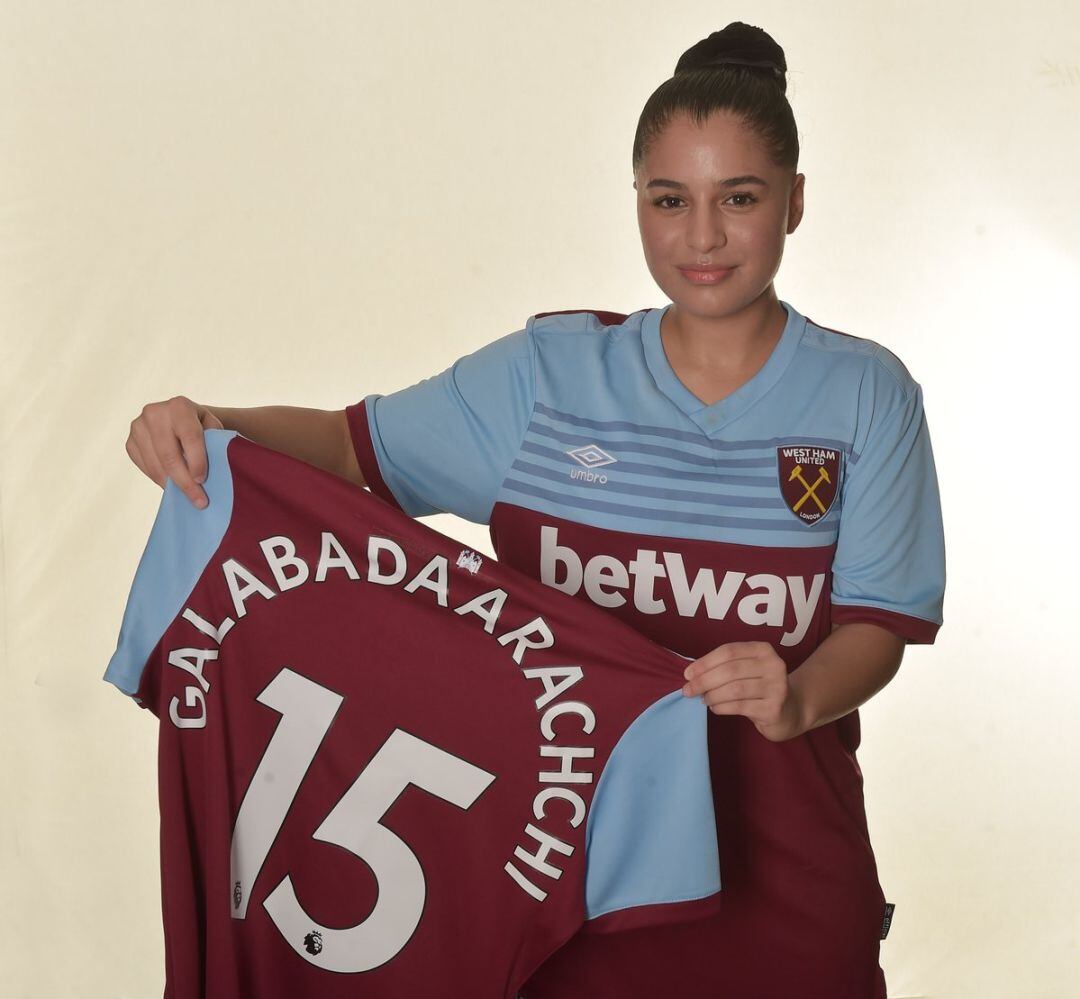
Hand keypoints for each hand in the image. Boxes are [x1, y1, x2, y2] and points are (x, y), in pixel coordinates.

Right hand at [127, 396, 223, 507]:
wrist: (180, 417)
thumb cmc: (201, 425)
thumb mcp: (213, 427)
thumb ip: (214, 443)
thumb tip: (212, 472)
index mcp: (179, 406)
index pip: (189, 437)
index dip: (197, 461)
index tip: (203, 481)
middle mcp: (154, 413)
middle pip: (169, 456)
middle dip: (185, 482)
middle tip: (199, 501)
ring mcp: (138, 427)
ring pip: (156, 465)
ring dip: (172, 486)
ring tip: (188, 498)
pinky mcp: (130, 442)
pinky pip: (145, 468)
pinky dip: (160, 481)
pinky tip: (173, 487)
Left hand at [681, 641, 805, 741]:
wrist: (791, 710)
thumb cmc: (760, 686)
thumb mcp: (746, 669)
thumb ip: (724, 667)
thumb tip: (691, 675)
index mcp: (763, 649)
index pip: (729, 652)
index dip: (705, 662)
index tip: (687, 674)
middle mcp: (774, 665)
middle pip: (730, 670)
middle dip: (704, 680)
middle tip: (688, 690)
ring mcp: (776, 687)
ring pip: (734, 689)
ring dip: (712, 695)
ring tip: (704, 699)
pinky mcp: (774, 708)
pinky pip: (740, 706)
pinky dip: (721, 707)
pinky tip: (715, 708)